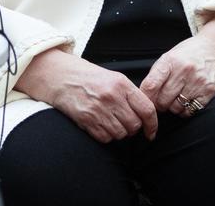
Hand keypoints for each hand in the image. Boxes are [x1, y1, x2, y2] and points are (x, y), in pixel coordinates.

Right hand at [17, 48, 158, 142]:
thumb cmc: (87, 76)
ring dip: (119, 132)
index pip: (147, 109)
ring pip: (121, 134)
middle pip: (134, 125)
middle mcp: (112, 97)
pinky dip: (106, 135)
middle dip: (132, 128)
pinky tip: (101, 124)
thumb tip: (145, 113)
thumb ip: (129, 93)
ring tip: (111, 121)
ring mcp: (99, 110)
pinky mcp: (87, 121)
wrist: (61, 77)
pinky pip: (106, 138)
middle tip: (125, 122)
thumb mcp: (113, 77)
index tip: (151, 131)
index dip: (152, 124)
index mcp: (121, 84)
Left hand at [139, 15, 214, 115]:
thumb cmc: (189, 54)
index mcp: (170, 61)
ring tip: (176, 99)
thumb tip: (144, 96)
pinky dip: (185, 111)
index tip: (145, 102)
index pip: (151, 85)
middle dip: (159, 105)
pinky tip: (186, 101)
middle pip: (162, 101)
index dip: (145, 98)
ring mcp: (197, 82)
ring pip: (176, 108)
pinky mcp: (209, 91)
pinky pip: (190, 111)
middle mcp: (184, 71)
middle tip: (161, 101)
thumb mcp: (170, 56)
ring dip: (172, 108)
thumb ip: (157, 74)